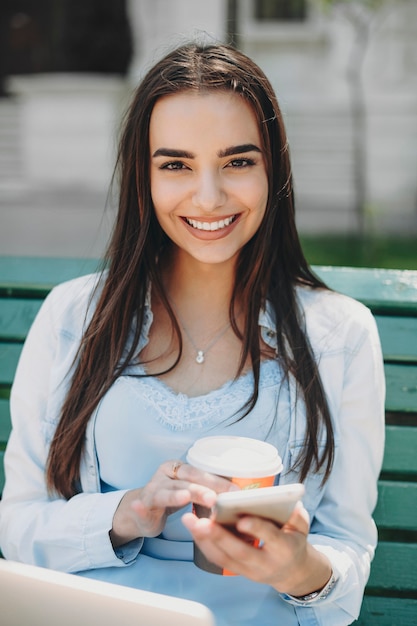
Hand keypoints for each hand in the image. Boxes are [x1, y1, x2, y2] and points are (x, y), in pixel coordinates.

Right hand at [110, 460, 234, 547]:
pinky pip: (141, 506)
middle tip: (216, 499)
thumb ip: (208, 492)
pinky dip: (139, 506)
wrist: (143, 511)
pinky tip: (137, 506)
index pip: (201, 473)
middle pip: (186, 481)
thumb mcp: (191, 492)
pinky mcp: (142, 505)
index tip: (236, 492)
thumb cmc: (173, 499)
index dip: (218, 481)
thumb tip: (239, 496)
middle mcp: (165, 474)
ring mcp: (152, 489)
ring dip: (176, 495)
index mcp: (179, 468)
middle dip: (202, 489)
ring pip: (166, 492)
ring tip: (185, 497)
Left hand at [182, 502, 331, 595]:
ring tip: (189, 521)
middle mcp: (265, 564)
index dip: (257, 529)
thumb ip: (297, 515)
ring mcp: (250, 571)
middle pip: (240, 552)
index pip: (271, 538)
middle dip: (219, 536)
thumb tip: (291, 501)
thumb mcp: (302, 528)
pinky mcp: (238, 572)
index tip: (242, 519)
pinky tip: (193, 529)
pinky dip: (204, 545)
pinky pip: (219, 560)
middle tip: (202, 521)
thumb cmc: (294, 541)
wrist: (292, 573)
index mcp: (284, 549)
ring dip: (204, 540)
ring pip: (224, 558)